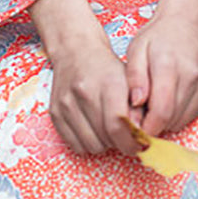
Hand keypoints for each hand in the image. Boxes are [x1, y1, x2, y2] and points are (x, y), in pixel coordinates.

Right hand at [29, 0, 139, 156]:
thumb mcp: (129, 81)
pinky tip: (94, 129)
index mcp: (108, 82)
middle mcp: (84, 92)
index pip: (118, 125)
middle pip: (106, 138)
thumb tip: (142, 139)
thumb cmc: (106, 68)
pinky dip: (88, 143)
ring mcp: (67, 104)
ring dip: (104, 143)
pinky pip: (76, 146)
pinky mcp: (55, 113)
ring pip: (92, 146)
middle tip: (125, 134)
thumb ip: (139, 108)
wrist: (75, 52)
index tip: (140, 145)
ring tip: (108, 128)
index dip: (132, 142)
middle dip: (120, 142)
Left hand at [125, 12, 197, 136]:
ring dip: (167, 119)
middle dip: (154, 124)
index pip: (161, 111)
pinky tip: (171, 97)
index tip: (136, 129)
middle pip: (172, 119)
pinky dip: (180, 113)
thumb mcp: (136, 49)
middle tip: (142, 113)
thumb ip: (134, 77)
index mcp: (169, 65)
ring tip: (156, 102)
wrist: (188, 20)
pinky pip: (194, 113)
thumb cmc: (157, 35)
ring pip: (183, 119)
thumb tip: (135, 105)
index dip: (147, 128)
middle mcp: (192, 75)